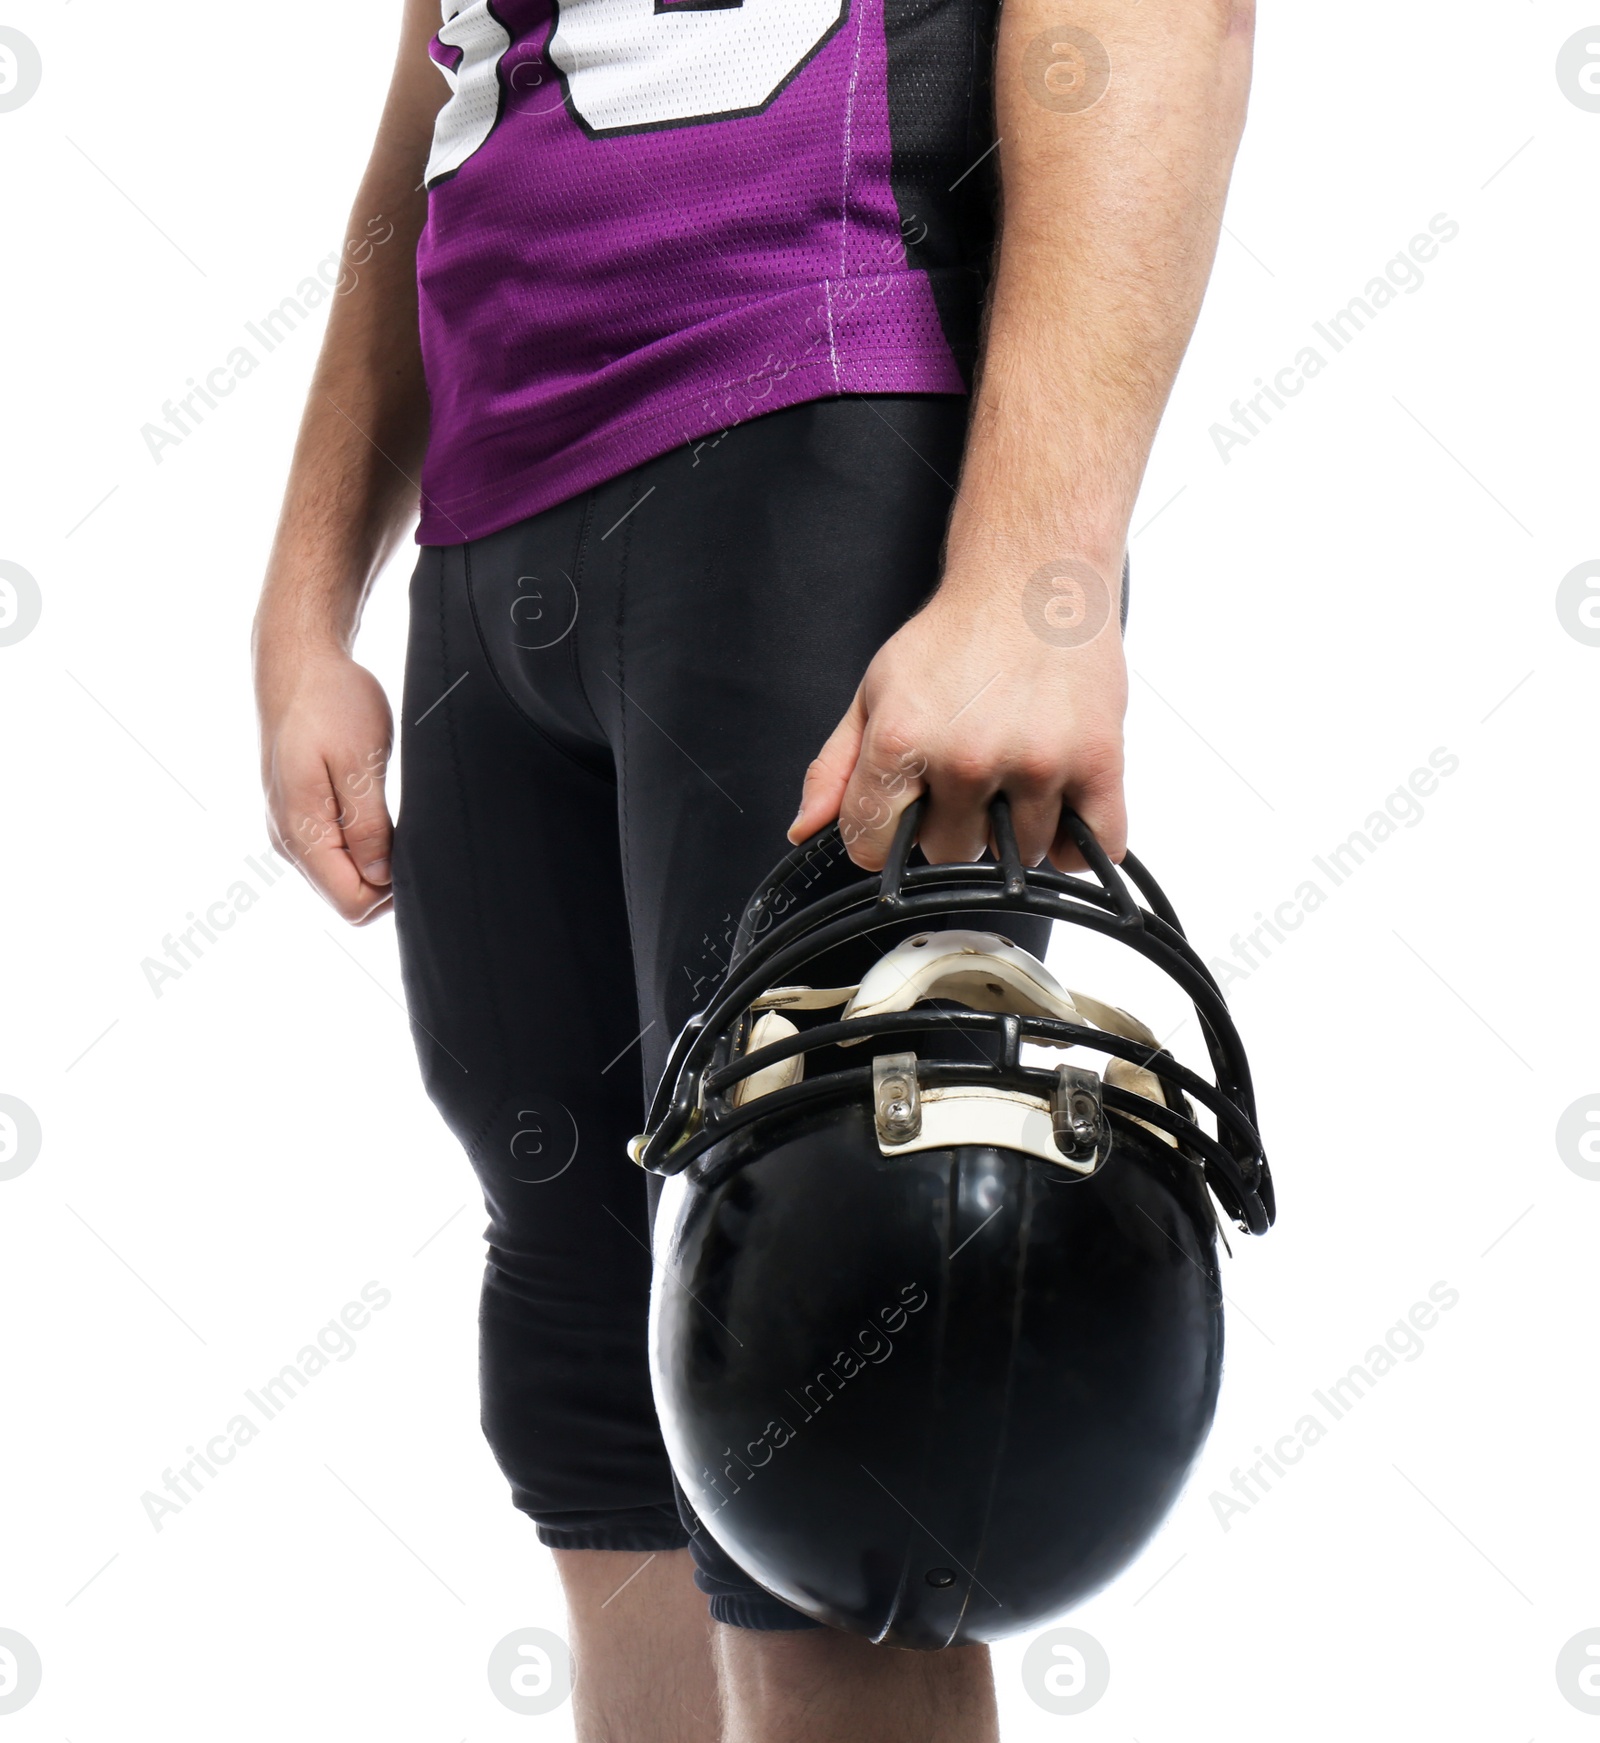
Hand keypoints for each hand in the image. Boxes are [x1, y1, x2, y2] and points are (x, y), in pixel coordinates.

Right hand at [256, 642, 394, 923]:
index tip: (413, 852)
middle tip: (411, 831)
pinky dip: (364, 845)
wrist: (297, 662)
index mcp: (301, 831)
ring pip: (343, 878)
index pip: (351, 904)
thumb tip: (379, 877)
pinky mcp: (300, 815)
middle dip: (386, 879)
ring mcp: (291, 829)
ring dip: (376, 861)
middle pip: (347, 898)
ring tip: (394, 814)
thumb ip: (367, 825)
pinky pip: (336, 853)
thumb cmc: (330, 701)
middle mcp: (289, 840)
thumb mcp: (359, 761)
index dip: (391, 891)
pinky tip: (380, 811)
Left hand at [789, 571, 1126, 871]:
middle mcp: (969, 756)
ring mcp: (1037, 763)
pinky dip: (1077, 845)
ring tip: (1015, 771)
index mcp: (904, 738)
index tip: (904, 807)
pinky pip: (1092, 849)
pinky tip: (1058, 810)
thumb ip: (836, 767)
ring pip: (1018, 856)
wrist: (1035, 577)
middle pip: (948, 853)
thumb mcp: (876, 691)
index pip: (872, 844)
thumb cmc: (958, 634)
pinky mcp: (1098, 763)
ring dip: (1015, 829)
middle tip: (968, 774)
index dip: (883, 831)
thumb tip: (806, 830)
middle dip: (953, 824)